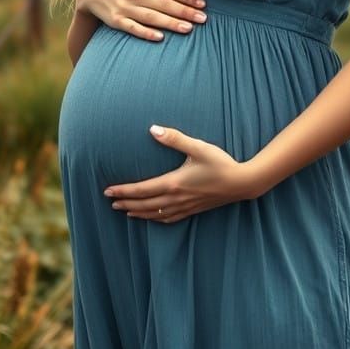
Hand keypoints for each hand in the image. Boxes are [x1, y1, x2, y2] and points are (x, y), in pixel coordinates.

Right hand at [76, 0, 206, 40]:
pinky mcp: (116, 20)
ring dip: (170, 23)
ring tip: (188, 29)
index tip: (202, 4)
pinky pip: (132, 28)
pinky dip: (145, 33)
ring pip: (151, 17)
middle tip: (203, 19)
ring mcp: (125, 7)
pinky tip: (160, 38)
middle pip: (163, 3)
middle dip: (184, 11)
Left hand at [103, 125, 254, 222]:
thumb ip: (174, 138)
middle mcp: (176, 198)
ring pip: (155, 214)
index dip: (123, 191)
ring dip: (138, 213)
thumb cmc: (220, 163)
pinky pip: (169, 219)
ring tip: (125, 211)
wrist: (242, 182)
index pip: (142, 190)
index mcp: (174, 183)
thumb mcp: (197, 147)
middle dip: (126, 203)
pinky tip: (153, 218)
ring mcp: (185, 206)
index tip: (108, 191)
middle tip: (110, 202)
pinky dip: (156, 219)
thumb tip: (152, 129)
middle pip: (144, 205)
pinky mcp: (193, 209)